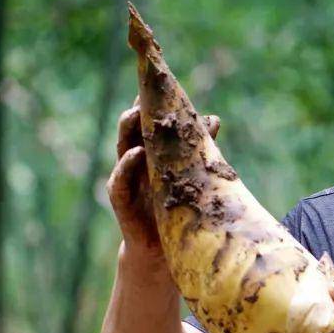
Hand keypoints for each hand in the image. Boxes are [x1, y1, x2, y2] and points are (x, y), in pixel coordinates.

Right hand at [106, 95, 219, 267]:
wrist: (166, 253)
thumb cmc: (178, 210)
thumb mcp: (190, 175)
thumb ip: (198, 148)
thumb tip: (213, 117)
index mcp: (151, 154)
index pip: (147, 122)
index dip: (149, 101)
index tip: (157, 79)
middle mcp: (136, 164)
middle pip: (131, 130)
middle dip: (136, 109)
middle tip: (146, 91)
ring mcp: (127, 181)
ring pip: (122, 149)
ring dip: (127, 130)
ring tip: (136, 113)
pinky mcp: (123, 203)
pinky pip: (120, 181)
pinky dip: (126, 167)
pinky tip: (136, 154)